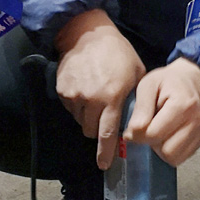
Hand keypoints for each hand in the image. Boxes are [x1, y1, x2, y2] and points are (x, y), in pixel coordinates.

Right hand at [54, 9, 145, 168]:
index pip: (108, 133)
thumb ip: (136, 98)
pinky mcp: (62, 90)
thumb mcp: (136, 72)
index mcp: (113, 96)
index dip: (106, 152)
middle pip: (91, 131)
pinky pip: (70, 108)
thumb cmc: (117, 52)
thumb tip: (137, 121)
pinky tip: (85, 90)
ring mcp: (74, 95)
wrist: (87, 33)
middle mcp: (92, 99)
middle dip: (97, 130)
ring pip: (80, 121)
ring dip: (87, 117)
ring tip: (95, 98)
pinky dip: (77, 106)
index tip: (104, 165)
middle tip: (103, 118)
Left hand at [125, 57, 199, 165]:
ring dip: (161, 149)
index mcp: (183, 105)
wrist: (189, 80)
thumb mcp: (147, 85)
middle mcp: (197, 120)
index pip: (154, 134)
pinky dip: (171, 149)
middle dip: (152, 143)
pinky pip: (182, 157)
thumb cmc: (166, 82)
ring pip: (174, 158)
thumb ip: (140, 109)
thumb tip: (132, 134)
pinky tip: (169, 134)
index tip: (134, 126)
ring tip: (160, 130)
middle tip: (149, 128)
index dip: (138, 134)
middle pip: (167, 151)